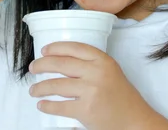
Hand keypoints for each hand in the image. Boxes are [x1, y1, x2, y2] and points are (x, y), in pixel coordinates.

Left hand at [29, 42, 165, 129]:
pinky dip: (47, 106)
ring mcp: (91, 91)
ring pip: (57, 85)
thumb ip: (92, 65)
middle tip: (33, 68)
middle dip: (42, 65)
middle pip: (61, 64)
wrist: (134, 120)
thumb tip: (61, 62)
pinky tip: (42, 105)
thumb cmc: (121, 96)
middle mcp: (96, 73)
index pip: (75, 48)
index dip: (56, 47)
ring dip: (40, 87)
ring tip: (33, 90)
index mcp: (103, 61)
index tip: (44, 50)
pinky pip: (60, 106)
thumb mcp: (111, 72)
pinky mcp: (86, 110)